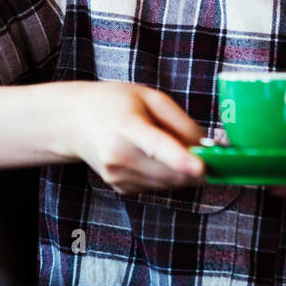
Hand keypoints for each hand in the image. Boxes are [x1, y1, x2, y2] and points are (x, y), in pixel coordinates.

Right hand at [62, 81, 206, 194]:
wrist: (74, 122)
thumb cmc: (114, 102)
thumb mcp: (150, 97)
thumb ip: (180, 121)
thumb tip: (206, 147)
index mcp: (125, 125)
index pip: (155, 145)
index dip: (180, 159)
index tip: (202, 167)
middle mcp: (118, 156)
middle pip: (170, 172)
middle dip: (198, 167)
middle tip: (212, 152)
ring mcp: (117, 176)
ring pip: (169, 184)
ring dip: (184, 172)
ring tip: (178, 146)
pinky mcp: (121, 188)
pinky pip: (158, 187)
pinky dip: (168, 175)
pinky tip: (158, 157)